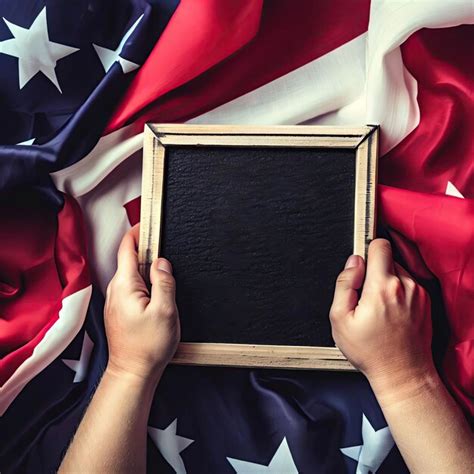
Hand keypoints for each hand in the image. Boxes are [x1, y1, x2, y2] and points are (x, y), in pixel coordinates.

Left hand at [104, 224, 179, 382]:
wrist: (133, 372)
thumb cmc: (148, 346)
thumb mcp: (165, 311)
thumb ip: (164, 282)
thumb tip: (162, 262)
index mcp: (125, 285)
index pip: (127, 249)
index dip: (138, 232)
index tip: (149, 223)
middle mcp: (116, 290)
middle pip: (129, 259)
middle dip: (147, 248)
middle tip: (165, 245)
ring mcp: (116, 300)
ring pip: (132, 273)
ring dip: (147, 266)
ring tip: (165, 268)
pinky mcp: (121, 309)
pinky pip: (132, 286)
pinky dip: (144, 280)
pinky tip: (157, 289)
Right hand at [329, 239, 433, 394]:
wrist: (403, 374)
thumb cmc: (371, 352)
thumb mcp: (340, 319)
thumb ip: (344, 284)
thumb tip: (353, 262)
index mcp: (382, 287)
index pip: (380, 245)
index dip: (367, 251)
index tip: (361, 265)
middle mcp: (405, 286)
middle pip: (387, 258)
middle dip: (374, 270)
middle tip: (365, 295)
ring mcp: (419, 293)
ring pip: (398, 270)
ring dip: (386, 281)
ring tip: (378, 307)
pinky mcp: (426, 301)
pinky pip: (408, 283)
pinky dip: (398, 291)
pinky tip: (390, 312)